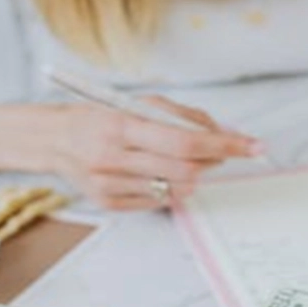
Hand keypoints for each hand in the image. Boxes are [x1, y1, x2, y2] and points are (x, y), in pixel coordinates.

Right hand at [14, 97, 261, 209]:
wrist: (54, 139)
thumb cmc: (101, 117)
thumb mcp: (137, 102)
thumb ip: (181, 116)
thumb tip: (222, 135)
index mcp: (121, 125)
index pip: (185, 140)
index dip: (224, 145)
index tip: (253, 146)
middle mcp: (113, 157)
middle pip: (185, 170)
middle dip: (212, 162)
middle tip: (218, 153)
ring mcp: (110, 185)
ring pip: (176, 189)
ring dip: (192, 176)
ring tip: (179, 160)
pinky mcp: (108, 203)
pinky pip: (158, 201)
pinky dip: (168, 186)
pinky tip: (154, 172)